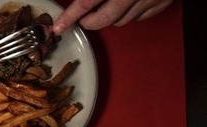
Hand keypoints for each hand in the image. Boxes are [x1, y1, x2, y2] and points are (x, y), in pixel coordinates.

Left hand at [53, 0, 172, 34]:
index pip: (86, 3)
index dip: (70, 16)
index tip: (59, 26)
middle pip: (103, 20)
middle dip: (88, 22)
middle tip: (81, 17)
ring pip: (121, 21)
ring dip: (108, 18)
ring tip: (104, 6)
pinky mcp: (163, 1)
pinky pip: (141, 17)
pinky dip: (130, 14)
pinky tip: (126, 4)